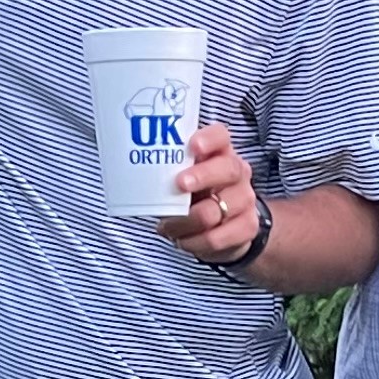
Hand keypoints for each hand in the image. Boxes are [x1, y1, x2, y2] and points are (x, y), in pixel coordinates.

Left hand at [151, 124, 264, 263]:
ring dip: (185, 222)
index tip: (193, 146)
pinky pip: (216, 237)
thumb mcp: (184, 178)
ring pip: (215, 210)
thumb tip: (131, 170)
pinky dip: (193, 242)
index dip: (209, 139)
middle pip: (227, 169)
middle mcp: (238, 173)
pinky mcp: (247, 227)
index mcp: (220, 153)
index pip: (221, 136)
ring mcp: (245, 200)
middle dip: (202, 177)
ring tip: (167, 226)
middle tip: (179, 185)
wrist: (226, 229)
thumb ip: (169, 171)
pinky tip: (182, 240)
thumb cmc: (195, 196)